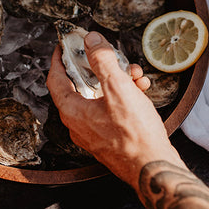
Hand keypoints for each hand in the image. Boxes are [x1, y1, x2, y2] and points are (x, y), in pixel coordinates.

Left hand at [47, 32, 182, 183]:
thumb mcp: (119, 89)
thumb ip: (103, 61)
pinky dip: (123, 98)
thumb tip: (91, 41)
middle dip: (100, 69)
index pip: (56, 79)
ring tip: (136, 76)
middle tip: (112, 57)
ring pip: (100, 98)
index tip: (64, 45)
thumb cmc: (135, 135)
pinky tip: (140, 92)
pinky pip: (110, 111)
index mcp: (73, 111)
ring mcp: (94, 133)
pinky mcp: (109, 138)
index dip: (60, 59)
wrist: (152, 167)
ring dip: (117, 82)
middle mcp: (79, 124)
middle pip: (82, 86)